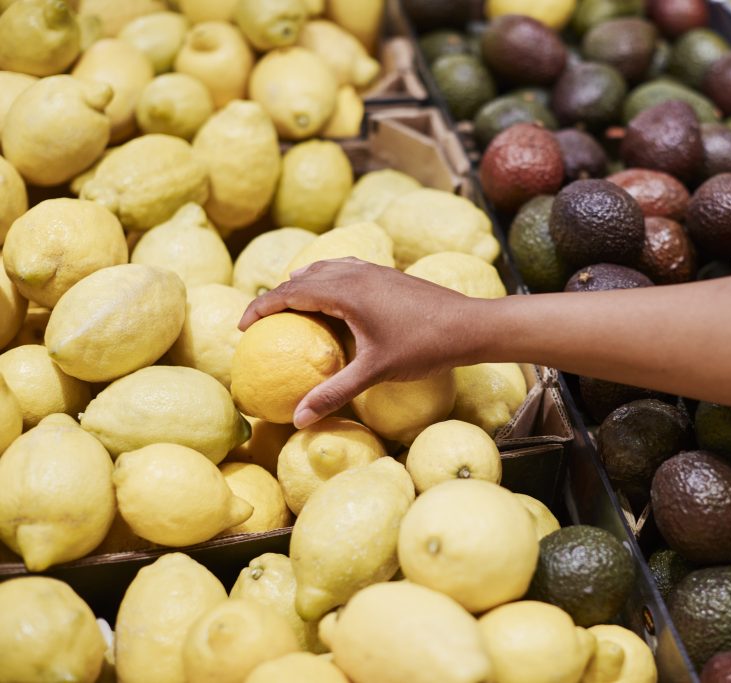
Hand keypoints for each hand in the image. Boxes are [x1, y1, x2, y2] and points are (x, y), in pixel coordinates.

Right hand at [239, 257, 481, 427]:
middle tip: (262, 322)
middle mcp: (355, 273)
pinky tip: (334, 303)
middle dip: (278, 296)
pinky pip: (345, 270)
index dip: (260, 307)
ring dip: (303, 284)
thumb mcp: (375, 372)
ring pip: (325, 268)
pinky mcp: (387, 275)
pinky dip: (328, 281)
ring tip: (292, 308)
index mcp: (345, 291)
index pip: (289, 292)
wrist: (469, 324)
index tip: (242, 328)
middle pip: (302, 277)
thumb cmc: (424, 347)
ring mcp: (373, 270)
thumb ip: (334, 392)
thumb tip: (298, 419)